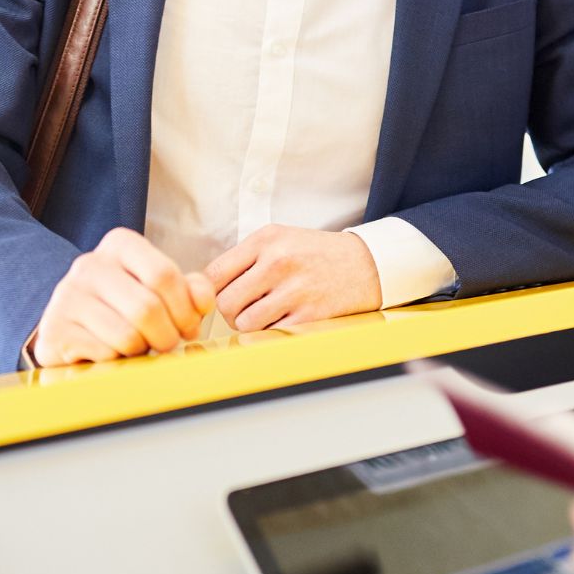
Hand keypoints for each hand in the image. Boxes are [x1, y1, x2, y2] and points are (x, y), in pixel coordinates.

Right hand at [31, 228, 216, 364]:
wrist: (70, 327)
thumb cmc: (124, 307)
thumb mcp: (159, 291)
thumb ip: (189, 290)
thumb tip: (203, 300)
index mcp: (120, 244)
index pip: (164, 275)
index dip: (185, 309)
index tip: (188, 326)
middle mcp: (90, 264)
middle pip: (147, 308)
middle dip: (167, 336)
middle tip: (167, 343)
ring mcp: (68, 296)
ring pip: (127, 336)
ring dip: (142, 350)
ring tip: (137, 346)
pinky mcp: (55, 329)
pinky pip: (105, 354)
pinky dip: (117, 361)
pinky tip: (111, 352)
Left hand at [205, 224, 378, 331]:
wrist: (366, 264)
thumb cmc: (316, 254)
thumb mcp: (280, 239)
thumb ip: (245, 258)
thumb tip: (206, 288)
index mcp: (266, 240)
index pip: (214, 274)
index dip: (209, 292)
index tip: (219, 297)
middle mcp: (278, 262)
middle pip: (225, 303)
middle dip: (230, 313)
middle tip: (244, 310)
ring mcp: (295, 290)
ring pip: (245, 323)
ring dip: (251, 326)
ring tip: (265, 315)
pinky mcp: (311, 315)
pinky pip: (271, 334)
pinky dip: (272, 333)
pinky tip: (284, 320)